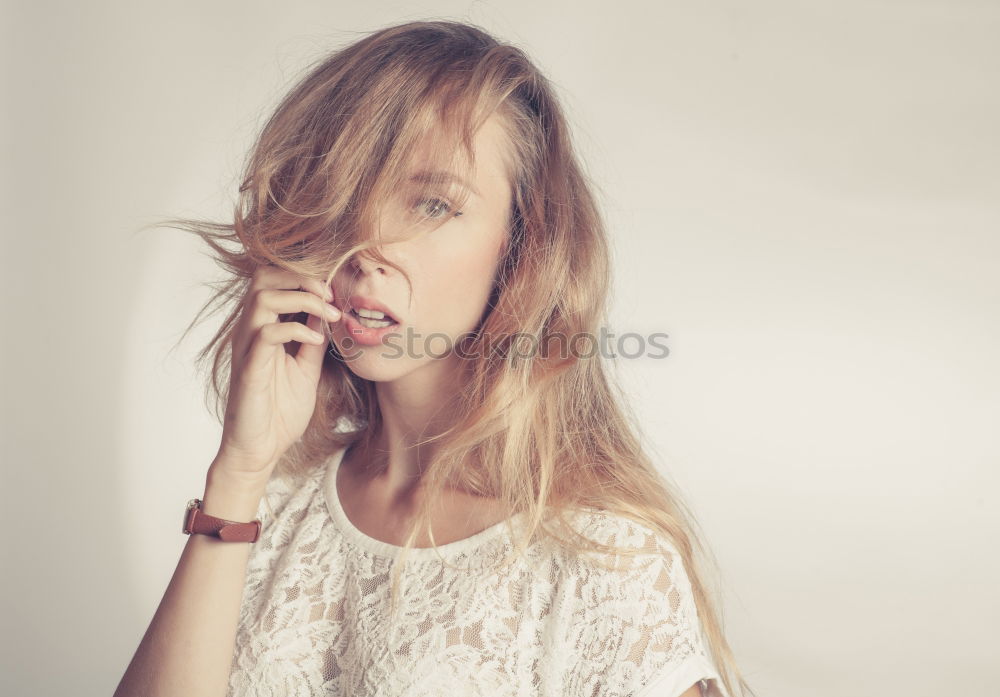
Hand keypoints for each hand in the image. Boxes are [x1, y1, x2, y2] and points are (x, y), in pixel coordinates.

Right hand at [210, 264, 341, 481]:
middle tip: (330, 295)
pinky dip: (295, 330)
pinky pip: (266, 335)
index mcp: (262, 329)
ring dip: (301, 298)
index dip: (304, 278)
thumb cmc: (280, 411)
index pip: (273, 281)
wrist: (261, 449)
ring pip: (262, 298)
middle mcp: (249, 333)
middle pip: (263, 277)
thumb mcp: (306, 369)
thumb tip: (325, 314)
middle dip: (301, 277)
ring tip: (328, 314)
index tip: (334, 293)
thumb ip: (312, 341)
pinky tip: (316, 340)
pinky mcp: (249, 370)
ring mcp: (247, 349)